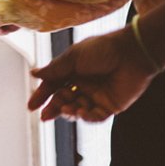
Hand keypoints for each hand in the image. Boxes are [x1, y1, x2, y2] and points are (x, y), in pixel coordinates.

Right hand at [28, 26, 157, 121]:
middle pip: (63, 101)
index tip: (32, 106)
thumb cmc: (104, 49)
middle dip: (54, 109)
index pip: (53, 87)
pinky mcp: (110, 106)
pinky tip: (82, 112)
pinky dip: (87, 117)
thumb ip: (53, 69)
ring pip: (76, 111)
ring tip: (68, 108)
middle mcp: (83, 85)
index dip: (42, 96)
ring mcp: (96, 96)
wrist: (132, 52)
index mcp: (73, 72)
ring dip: (69, 112)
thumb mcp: (72, 57)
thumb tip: (33, 74)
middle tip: (46, 115)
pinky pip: (95, 117)